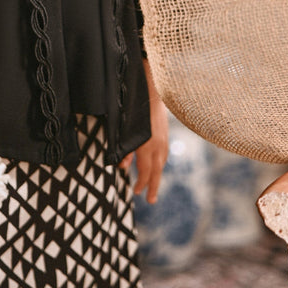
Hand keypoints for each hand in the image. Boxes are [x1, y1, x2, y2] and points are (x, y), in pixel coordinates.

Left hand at [120, 60, 168, 202]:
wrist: (150, 87)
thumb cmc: (131, 108)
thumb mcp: (122, 130)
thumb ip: (123, 149)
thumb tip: (123, 166)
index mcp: (147, 145)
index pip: (146, 171)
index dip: (141, 184)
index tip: (135, 193)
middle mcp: (158, 144)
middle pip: (157, 170)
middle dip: (153, 186)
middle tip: (151, 200)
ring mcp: (163, 137)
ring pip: (162, 161)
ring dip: (157, 174)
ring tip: (152, 184)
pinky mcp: (164, 131)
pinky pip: (164, 152)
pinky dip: (160, 162)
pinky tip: (157, 163)